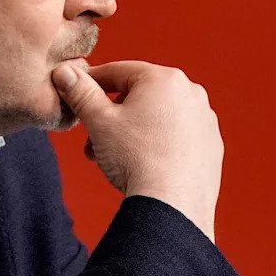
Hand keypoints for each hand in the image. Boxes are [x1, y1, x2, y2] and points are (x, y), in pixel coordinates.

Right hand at [51, 61, 220, 240]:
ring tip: (110, 155)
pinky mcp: (211, 147)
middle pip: (138, 94)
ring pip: (156, 116)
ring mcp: (205, 121)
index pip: (118, 70)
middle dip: (110, 113)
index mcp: (164, 79)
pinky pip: (175, 135)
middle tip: (91, 134)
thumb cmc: (134, 158)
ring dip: (130, 129)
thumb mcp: (97, 120)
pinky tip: (139, 163)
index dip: (91, 82)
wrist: (171, 205)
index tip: (74, 94)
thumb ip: (80, 91)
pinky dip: (155, 143)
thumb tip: (64, 71)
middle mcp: (191, 93)